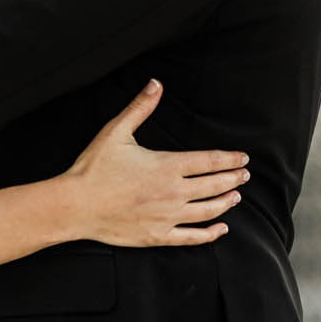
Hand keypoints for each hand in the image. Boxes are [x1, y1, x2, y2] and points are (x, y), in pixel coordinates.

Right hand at [62, 81, 247, 246]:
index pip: (210, 161)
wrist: (75, 205)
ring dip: (226, 203)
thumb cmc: (93, 168)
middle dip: (233, 179)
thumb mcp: (116, 131)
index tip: (242, 158)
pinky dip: (210, 234)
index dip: (230, 159)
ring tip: (236, 196)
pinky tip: (221, 229)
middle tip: (245, 175)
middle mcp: (173, 192)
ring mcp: (167, 216)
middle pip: (214, 185)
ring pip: (208, 211)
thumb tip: (156, 83)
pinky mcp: (158, 236)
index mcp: (167, 165)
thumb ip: (140, 107)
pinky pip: (192, 238)